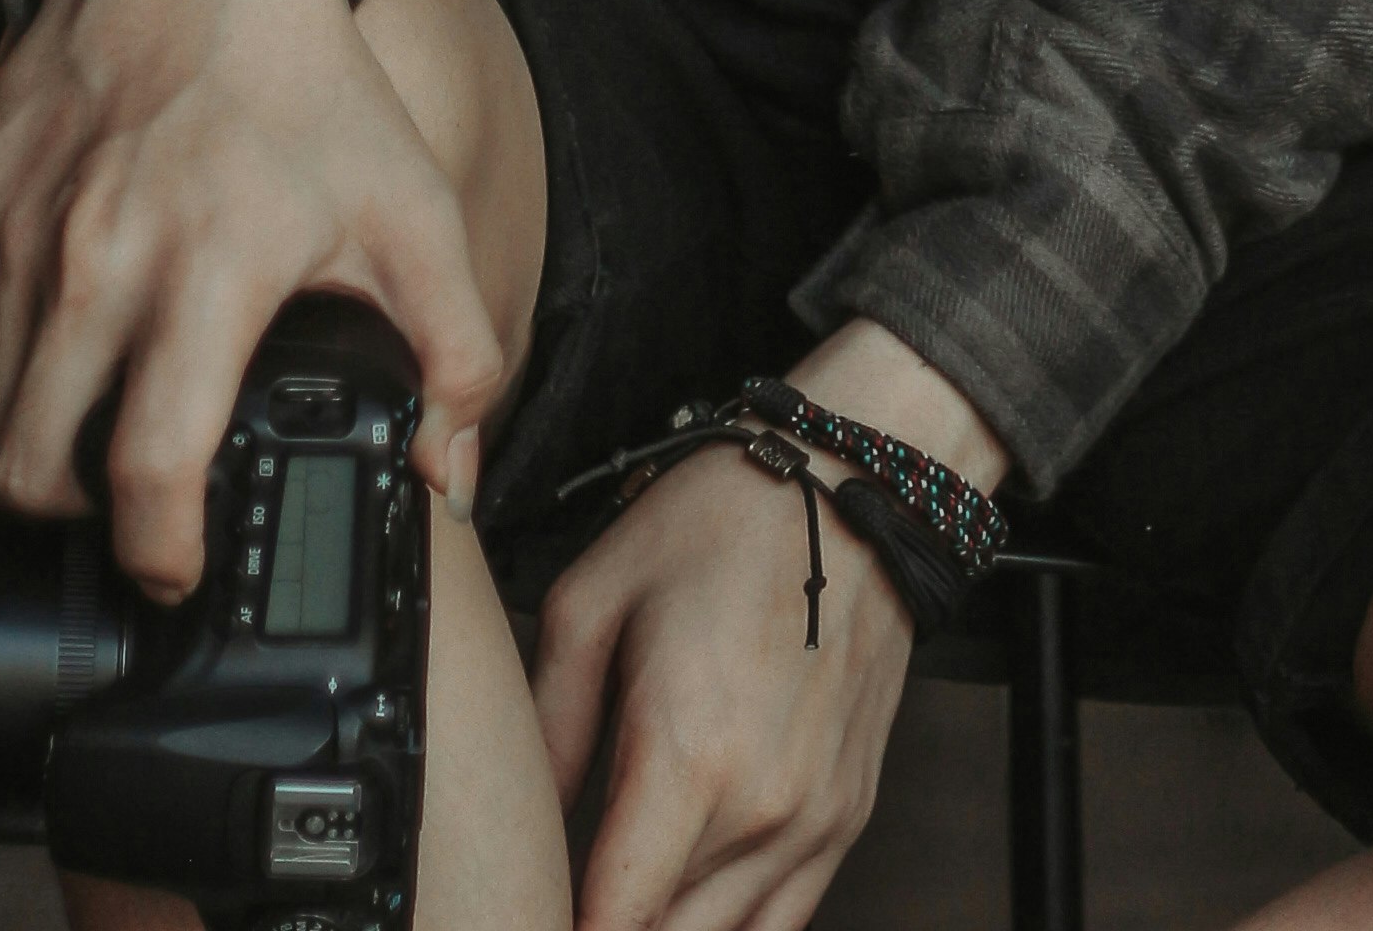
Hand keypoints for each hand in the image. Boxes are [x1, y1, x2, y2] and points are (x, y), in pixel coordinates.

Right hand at [0, 0, 508, 601]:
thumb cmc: (302, 81)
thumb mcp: (409, 205)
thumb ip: (453, 349)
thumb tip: (450, 473)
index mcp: (208, 266)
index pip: (147, 468)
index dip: (158, 552)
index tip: (180, 572)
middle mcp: (95, 258)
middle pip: (32, 469)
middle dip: (77, 520)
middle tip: (130, 513)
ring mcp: (20, 232)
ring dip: (42, 444)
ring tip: (107, 429)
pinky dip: (21, 354)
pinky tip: (82, 331)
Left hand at [535, 321, 1009, 930]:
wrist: (853, 486)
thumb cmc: (724, 523)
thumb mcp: (593, 598)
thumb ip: (545, 729)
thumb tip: (519, 824)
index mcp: (687, 758)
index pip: (610, 921)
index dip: (555, 928)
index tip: (527, 909)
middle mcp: (761, 810)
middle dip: (609, 924)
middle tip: (567, 892)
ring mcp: (814, 822)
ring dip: (667, 927)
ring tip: (627, 887)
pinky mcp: (847, 818)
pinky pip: (784, 923)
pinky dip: (730, 927)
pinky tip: (688, 897)